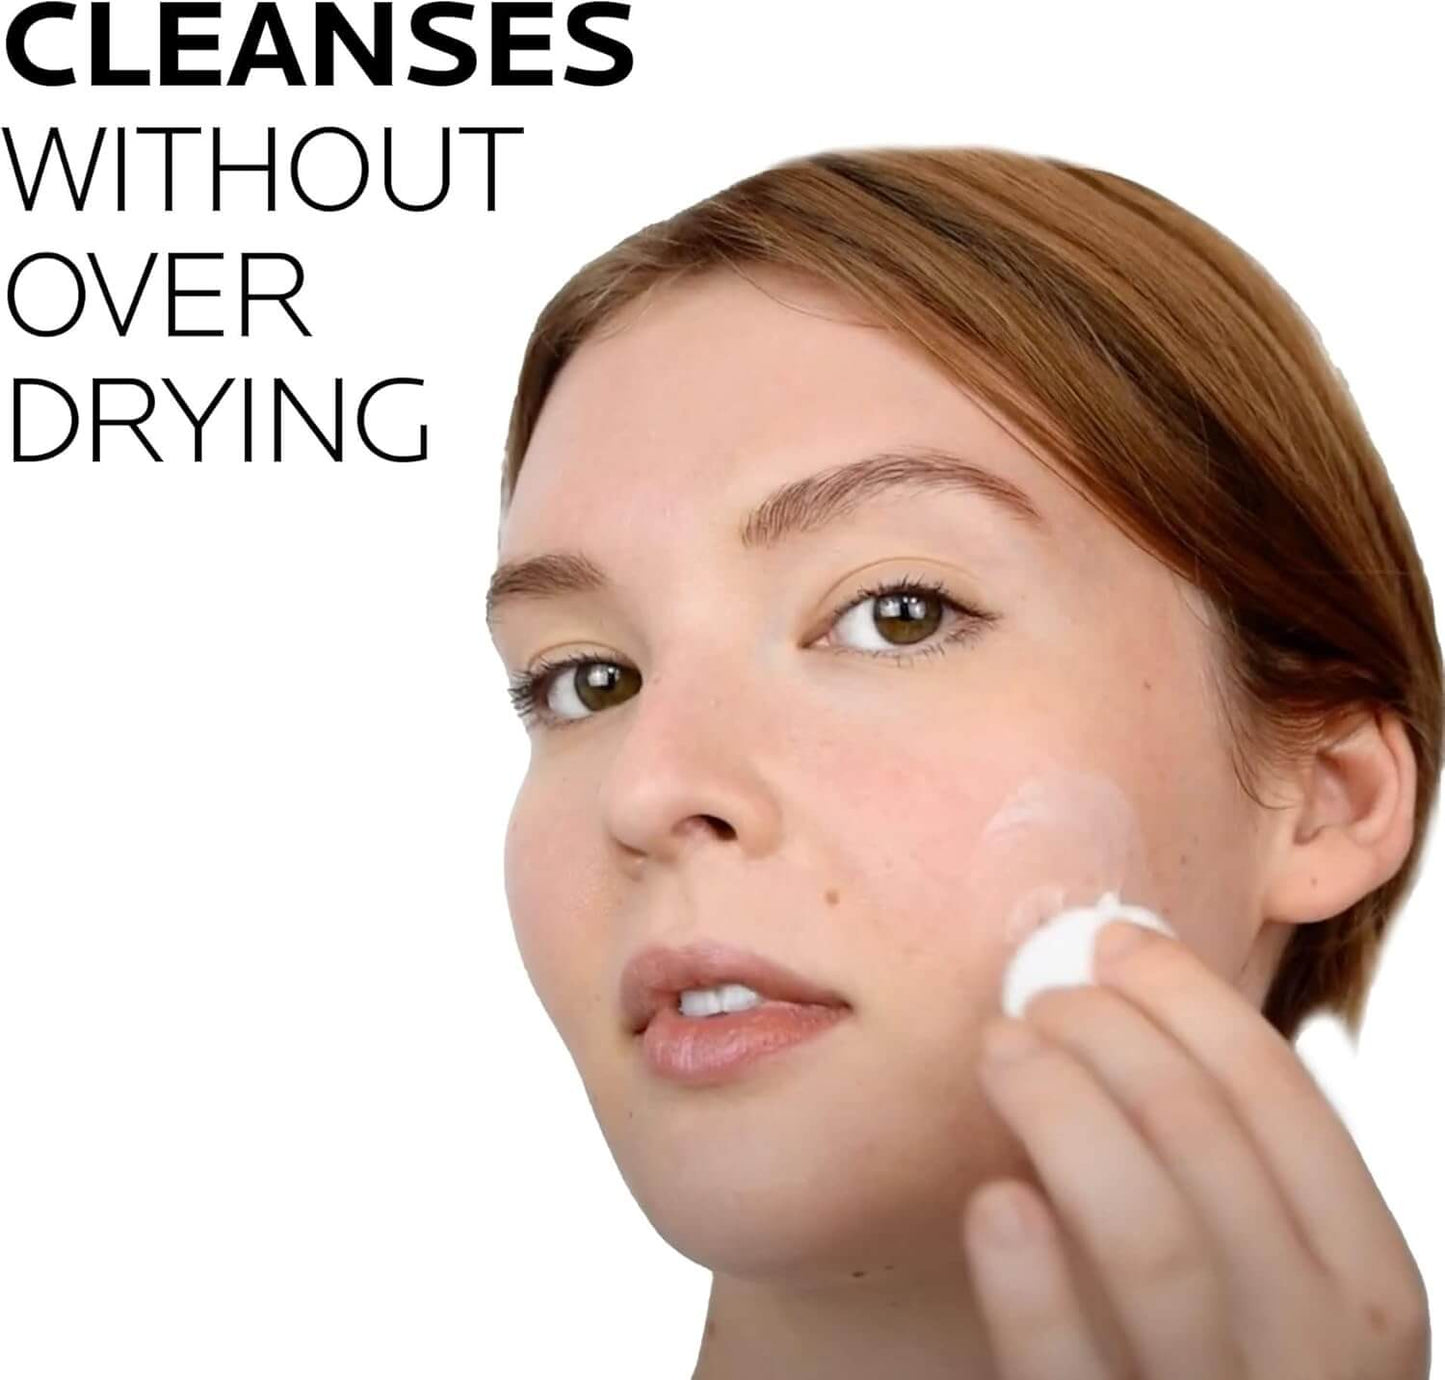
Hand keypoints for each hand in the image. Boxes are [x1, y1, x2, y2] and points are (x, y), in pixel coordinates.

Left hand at [961, 918, 1430, 1378]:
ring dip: (1066, 1116)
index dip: (1193, 1004)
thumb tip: (1126, 990)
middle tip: (1037, 993)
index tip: (1114, 943)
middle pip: (1211, 1148)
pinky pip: (1075, 1372)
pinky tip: (993, 1202)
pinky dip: (1032, 1281)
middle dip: (1114, 1039)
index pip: (1291, 1105)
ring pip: (1153, 1241)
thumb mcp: (1274, 1278)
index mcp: (1371, 1284)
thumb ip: (1226, 1169)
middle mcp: (1328, 1356)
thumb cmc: (1232, 1367)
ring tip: (1001, 1051)